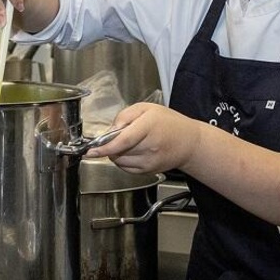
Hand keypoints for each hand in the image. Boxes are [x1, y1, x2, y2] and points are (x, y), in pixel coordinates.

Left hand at [85, 103, 201, 175]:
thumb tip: (110, 130)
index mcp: (148, 127)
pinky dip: (124, 161)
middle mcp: (150, 146)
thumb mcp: (146, 108)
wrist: (189, 142)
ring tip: (131, 143)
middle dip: (111, 145)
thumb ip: (125, 115)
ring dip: (116, 153)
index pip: (122, 141)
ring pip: (120, 161)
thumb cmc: (168, 123)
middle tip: (121, 135)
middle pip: (118, 151)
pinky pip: (126, 168)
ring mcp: (150, 161)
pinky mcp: (149, 171)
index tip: (91, 151)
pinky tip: (134, 152)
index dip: (104, 147)